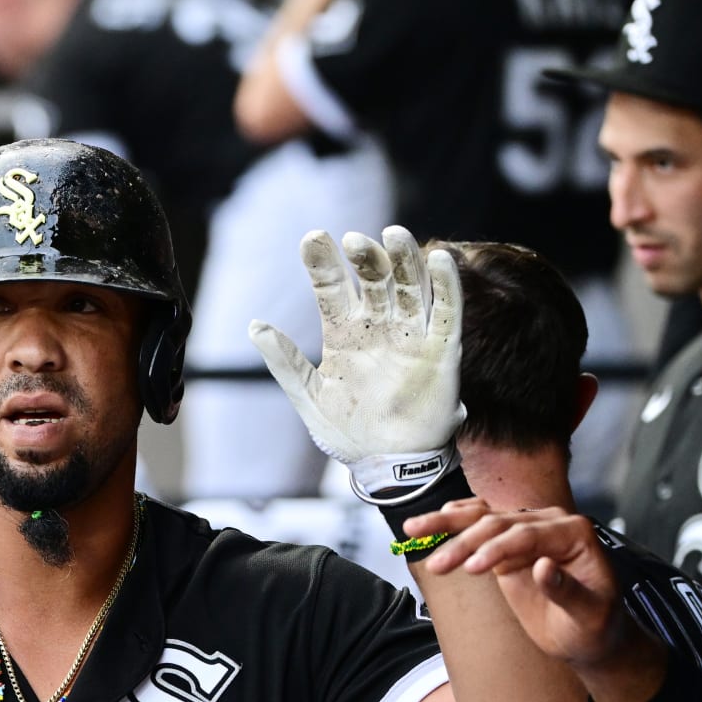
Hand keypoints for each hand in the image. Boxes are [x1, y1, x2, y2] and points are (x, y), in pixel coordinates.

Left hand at [249, 226, 463, 501]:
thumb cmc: (347, 433)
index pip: (333, 289)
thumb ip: (287, 363)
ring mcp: (410, 336)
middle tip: (354, 240)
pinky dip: (445, 285)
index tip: (312, 238)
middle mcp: (378, 327)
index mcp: (344, 334)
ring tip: (395, 235)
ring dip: (405, 260)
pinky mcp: (441, 351)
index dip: (323, 264)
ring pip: (410, 287)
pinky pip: (446, 312)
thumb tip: (254, 326)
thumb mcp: (310, 397)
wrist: (388, 466)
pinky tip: (440, 258)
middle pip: (374, 280)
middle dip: (365, 259)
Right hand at [409, 501, 629, 667]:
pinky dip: (454, 521)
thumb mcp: (589, 616)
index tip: (472, 568)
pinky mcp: (509, 542)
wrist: (589, 634)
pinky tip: (432, 522)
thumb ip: (567, 591)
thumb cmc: (595, 627)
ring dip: (446, 525)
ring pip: (482, 518)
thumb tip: (543, 567)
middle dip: (464, 542)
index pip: (527, 534)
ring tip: (412, 530)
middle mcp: (550, 523)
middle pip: (499, 522)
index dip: (498, 549)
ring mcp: (527, 529)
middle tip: (437, 565)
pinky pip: (479, 524)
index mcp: (574, 533)